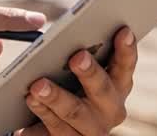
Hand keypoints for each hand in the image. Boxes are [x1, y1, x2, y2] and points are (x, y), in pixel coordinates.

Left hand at [15, 26, 138, 135]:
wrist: (59, 125)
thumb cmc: (71, 87)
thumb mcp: (81, 71)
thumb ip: (83, 53)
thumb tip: (69, 31)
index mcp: (118, 85)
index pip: (126, 66)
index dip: (126, 49)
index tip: (123, 30)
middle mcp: (111, 110)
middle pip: (102, 90)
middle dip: (90, 73)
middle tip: (77, 57)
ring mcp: (91, 130)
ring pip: (75, 112)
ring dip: (56, 97)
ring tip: (38, 84)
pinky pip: (56, 129)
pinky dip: (42, 112)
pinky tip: (30, 100)